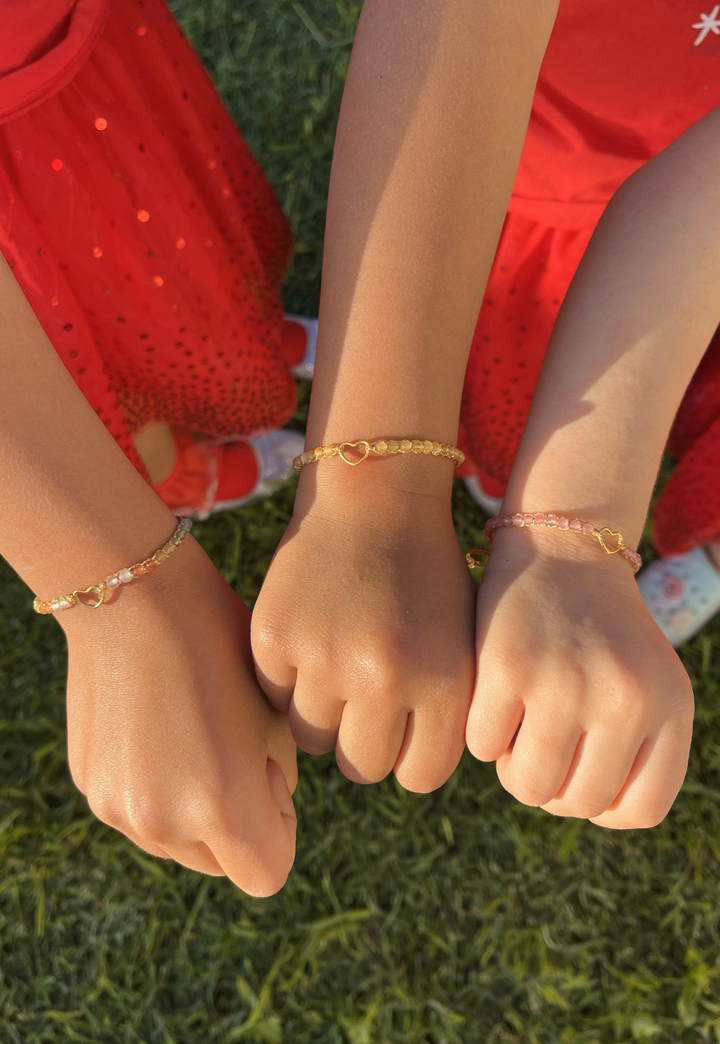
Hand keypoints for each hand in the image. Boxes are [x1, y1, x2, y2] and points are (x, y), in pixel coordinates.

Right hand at [60, 538, 296, 895]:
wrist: (139, 601)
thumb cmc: (223, 649)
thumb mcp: (276, 719)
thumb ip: (279, 786)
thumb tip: (264, 810)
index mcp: (222, 805)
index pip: (268, 876)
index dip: (280, 828)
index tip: (270, 773)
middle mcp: (163, 821)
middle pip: (220, 865)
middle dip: (238, 824)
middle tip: (234, 749)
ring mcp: (119, 809)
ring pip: (178, 845)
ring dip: (195, 812)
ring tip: (196, 735)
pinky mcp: (92, 789)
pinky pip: (140, 814)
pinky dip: (158, 789)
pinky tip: (161, 728)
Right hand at [251, 461, 475, 791]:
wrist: (374, 497)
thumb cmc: (425, 576)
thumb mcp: (459, 643)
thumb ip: (444, 715)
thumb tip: (406, 773)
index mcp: (445, 682)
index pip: (419, 776)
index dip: (407, 755)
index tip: (402, 728)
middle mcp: (385, 677)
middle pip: (360, 767)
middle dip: (359, 742)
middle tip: (360, 700)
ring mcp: (323, 657)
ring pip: (309, 738)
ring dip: (320, 712)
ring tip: (335, 661)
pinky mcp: (273, 638)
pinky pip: (272, 697)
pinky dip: (286, 679)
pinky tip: (308, 637)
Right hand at [466, 530, 693, 827]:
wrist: (562, 549)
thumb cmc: (600, 630)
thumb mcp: (646, 683)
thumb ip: (638, 748)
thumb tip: (589, 811)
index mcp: (671, 706)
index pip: (640, 810)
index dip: (603, 807)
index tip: (581, 775)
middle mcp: (626, 699)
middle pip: (578, 803)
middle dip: (551, 786)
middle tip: (539, 747)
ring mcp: (566, 682)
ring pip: (529, 786)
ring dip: (513, 769)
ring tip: (516, 732)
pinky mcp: (507, 667)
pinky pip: (483, 746)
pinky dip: (482, 734)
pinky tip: (493, 701)